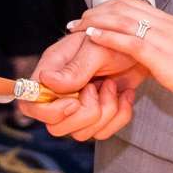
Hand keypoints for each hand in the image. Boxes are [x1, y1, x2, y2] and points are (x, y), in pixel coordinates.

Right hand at [17, 32, 143, 140]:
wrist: (142, 45)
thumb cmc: (117, 39)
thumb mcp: (97, 49)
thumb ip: (74, 69)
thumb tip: (46, 80)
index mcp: (52, 71)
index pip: (30, 103)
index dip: (49, 111)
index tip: (74, 101)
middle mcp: (61, 92)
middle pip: (56, 127)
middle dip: (85, 114)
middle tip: (99, 88)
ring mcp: (79, 106)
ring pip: (81, 133)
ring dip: (106, 112)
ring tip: (113, 85)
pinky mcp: (98, 115)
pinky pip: (102, 133)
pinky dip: (119, 116)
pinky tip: (125, 94)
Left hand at [71, 0, 172, 119]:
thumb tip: (170, 66)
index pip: (138, 7)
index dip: (113, 8)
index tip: (97, 15)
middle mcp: (169, 26)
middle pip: (125, 7)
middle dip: (98, 11)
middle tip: (79, 19)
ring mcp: (166, 39)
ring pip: (122, 18)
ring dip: (95, 20)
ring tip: (76, 25)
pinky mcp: (164, 56)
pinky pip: (128, 40)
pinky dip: (105, 35)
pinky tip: (90, 37)